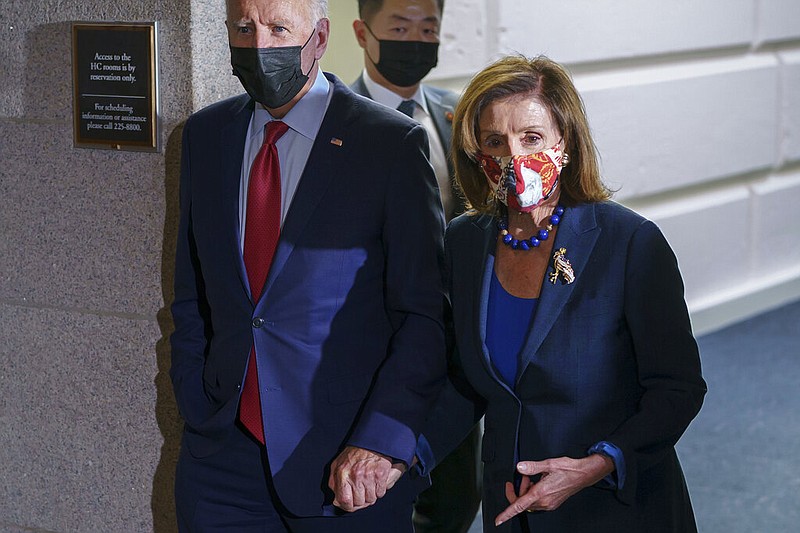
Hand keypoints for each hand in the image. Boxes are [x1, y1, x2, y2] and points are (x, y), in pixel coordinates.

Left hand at [328, 446, 401, 511]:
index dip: (348, 506)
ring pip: (371, 499)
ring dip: (371, 496)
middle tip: (362, 493)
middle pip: (359, 502)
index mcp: (342, 474)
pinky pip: (381, 493)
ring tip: (369, 485)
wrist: (371, 441)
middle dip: (361, 501)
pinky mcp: (381, 475)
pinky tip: (376, 482)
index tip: (350, 505)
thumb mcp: (337, 465)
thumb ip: (334, 483)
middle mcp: (355, 476)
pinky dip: (379, 490)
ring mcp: (369, 476)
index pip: (344, 500)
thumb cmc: (354, 453)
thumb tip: (336, 500)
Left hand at [494, 454, 613, 525]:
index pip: (519, 506)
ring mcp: (549, 503)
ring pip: (529, 502)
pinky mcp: (552, 502)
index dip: (507, 514)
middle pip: (522, 503)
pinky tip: (538, 482)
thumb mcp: (548, 464)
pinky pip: (537, 501)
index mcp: (541, 493)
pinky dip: (533, 492)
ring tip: (532, 477)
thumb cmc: (569, 470)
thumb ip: (532, 467)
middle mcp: (545, 501)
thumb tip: (519, 467)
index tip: (499, 519)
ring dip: (526, 491)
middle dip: (518, 490)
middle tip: (523, 477)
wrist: (583, 474)